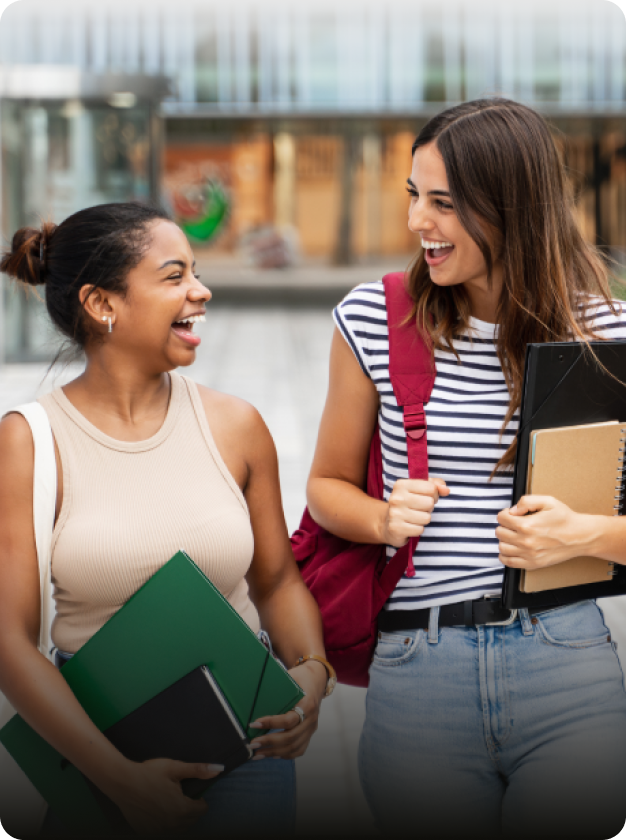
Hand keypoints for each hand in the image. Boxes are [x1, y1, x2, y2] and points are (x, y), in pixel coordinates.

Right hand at [105, 758, 222, 834]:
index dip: (199, 800)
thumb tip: (219, 769)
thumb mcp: (175, 768)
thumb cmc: (149, 772)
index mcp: (182, 809)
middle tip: (179, 795)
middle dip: (191, 809)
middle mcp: (171, 824)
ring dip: (179, 818)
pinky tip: (156, 809)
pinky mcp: (146, 832)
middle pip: (191, 821)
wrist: (122, 782)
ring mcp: (158, 830)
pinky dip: (164, 822)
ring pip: (178, 828)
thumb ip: (198, 770)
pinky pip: (162, 830)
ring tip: (169, 801)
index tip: (192, 792)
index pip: (202, 810)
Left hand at [247, 661, 325, 759]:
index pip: (289, 720)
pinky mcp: (309, 733)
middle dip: (269, 742)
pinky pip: (299, 749)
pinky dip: (285, 754)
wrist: (316, 680)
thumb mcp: (290, 677)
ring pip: (294, 747)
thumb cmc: (301, 677)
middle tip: (252, 744)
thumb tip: (254, 696)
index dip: (271, 724)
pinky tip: (272, 754)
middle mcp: (311, 719)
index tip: (254, 724)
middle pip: (291, 737)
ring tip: (257, 753)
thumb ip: (277, 688)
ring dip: (274, 752)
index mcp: (307, 704)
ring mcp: (311, 728)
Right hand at [381, 477, 449, 546]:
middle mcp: (396, 498)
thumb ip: (435, 485)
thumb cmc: (408, 503)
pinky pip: (420, 529)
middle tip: (418, 509)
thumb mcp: (420, 489)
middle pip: (429, 503)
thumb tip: (446, 490)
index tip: (424, 497)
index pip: (431, 488)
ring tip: (414, 517)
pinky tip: (409, 526)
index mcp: (401, 485)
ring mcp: (395, 513)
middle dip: (428, 508)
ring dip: (423, 519)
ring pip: (426, 518)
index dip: (433, 494)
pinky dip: (417, 529)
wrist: (387, 523)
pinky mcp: (396, 528)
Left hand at [496, 495, 592, 569]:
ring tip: (513, 536)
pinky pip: (509, 562)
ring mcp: (528, 554)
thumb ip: (526, 501)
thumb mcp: (548, 501)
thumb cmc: (565, 518)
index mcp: (527, 525)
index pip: (501, 518)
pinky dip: (505, 556)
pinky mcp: (533, 564)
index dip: (505, 513)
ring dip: (504, 540)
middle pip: (499, 532)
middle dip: (504, 525)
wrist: (580, 536)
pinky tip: (512, 549)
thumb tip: (512, 510)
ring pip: (502, 547)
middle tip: (513, 524)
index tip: (512, 514)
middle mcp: (525, 541)